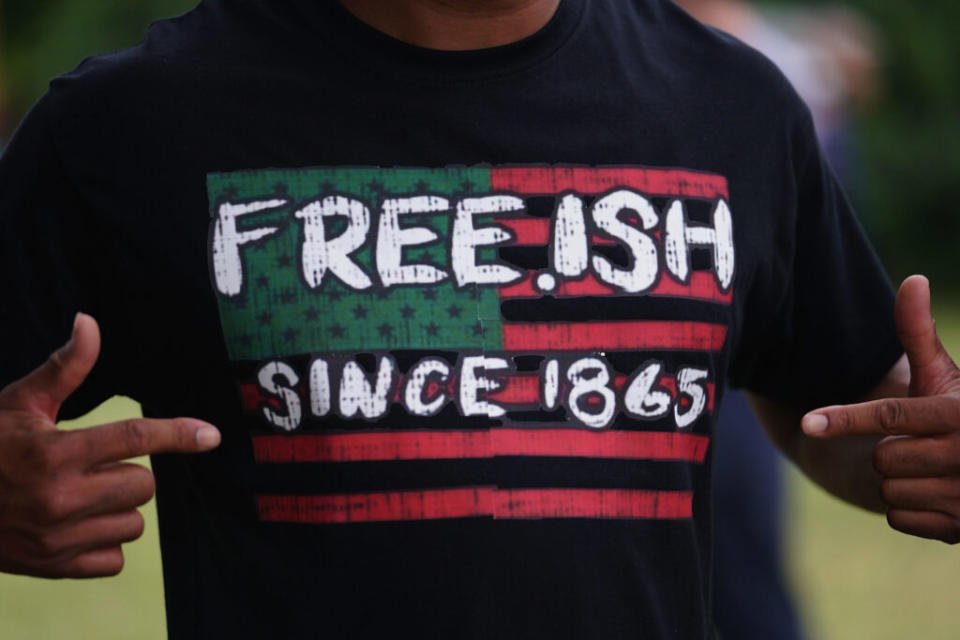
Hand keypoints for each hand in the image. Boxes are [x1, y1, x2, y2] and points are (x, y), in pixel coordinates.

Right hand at [0, 313, 219, 576]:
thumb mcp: (19, 403)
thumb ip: (64, 368)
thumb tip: (89, 322)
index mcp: (53, 452)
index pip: (135, 437)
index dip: (179, 434)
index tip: (212, 435)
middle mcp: (58, 498)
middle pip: (143, 484)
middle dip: (127, 472)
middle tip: (93, 466)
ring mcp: (56, 538)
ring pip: (133, 523)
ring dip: (118, 509)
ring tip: (81, 495)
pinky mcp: (53, 568)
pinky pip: (114, 559)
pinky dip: (104, 543)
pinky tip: (76, 526)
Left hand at [802, 275, 959, 543]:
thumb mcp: (943, 376)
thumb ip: (919, 333)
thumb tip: (913, 278)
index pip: (891, 417)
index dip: (845, 419)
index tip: (807, 424)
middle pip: (884, 457)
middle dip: (892, 452)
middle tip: (924, 445)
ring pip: (890, 490)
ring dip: (901, 481)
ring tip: (935, 470)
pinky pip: (901, 518)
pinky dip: (910, 509)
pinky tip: (937, 496)